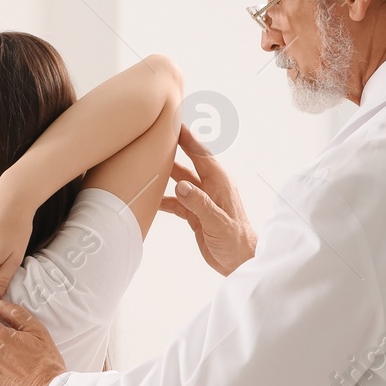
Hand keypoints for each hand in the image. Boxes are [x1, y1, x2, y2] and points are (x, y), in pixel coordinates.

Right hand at [160, 125, 257, 274]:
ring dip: (164, 175)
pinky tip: (149, 199)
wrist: (240, 262)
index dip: (188, 138)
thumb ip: (199, 204)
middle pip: (187, 163)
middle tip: (154, 135)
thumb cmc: (236, 242)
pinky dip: (163, 199)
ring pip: (179, 181)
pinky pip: (176, 201)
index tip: (174, 123)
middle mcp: (209, 187)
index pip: (201, 155)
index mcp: (219, 183)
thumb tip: (180, 186)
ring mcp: (201, 200)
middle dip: (172, 150)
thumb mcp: (218, 223)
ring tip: (145, 163)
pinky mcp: (195, 214)